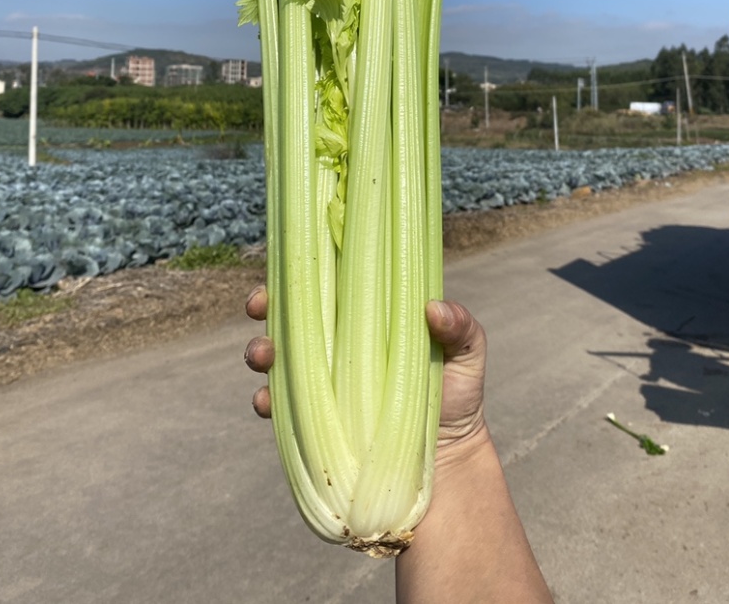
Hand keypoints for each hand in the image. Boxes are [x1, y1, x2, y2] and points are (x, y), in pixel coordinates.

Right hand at [244, 288, 486, 455]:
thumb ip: (460, 327)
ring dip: (260, 351)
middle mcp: (337, 344)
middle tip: (260, 307)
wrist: (448, 458)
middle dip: (265, 305)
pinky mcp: (315, 421)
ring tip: (263, 356)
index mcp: (366, 315)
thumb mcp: (468, 353)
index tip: (286, 270)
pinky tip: (267, 402)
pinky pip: (281, 407)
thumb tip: (433, 307)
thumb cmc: (457, 392)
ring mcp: (323, 382)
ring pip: (277, 357)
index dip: (300, 272)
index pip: (326, 283)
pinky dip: (267, 400)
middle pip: (290, 314)